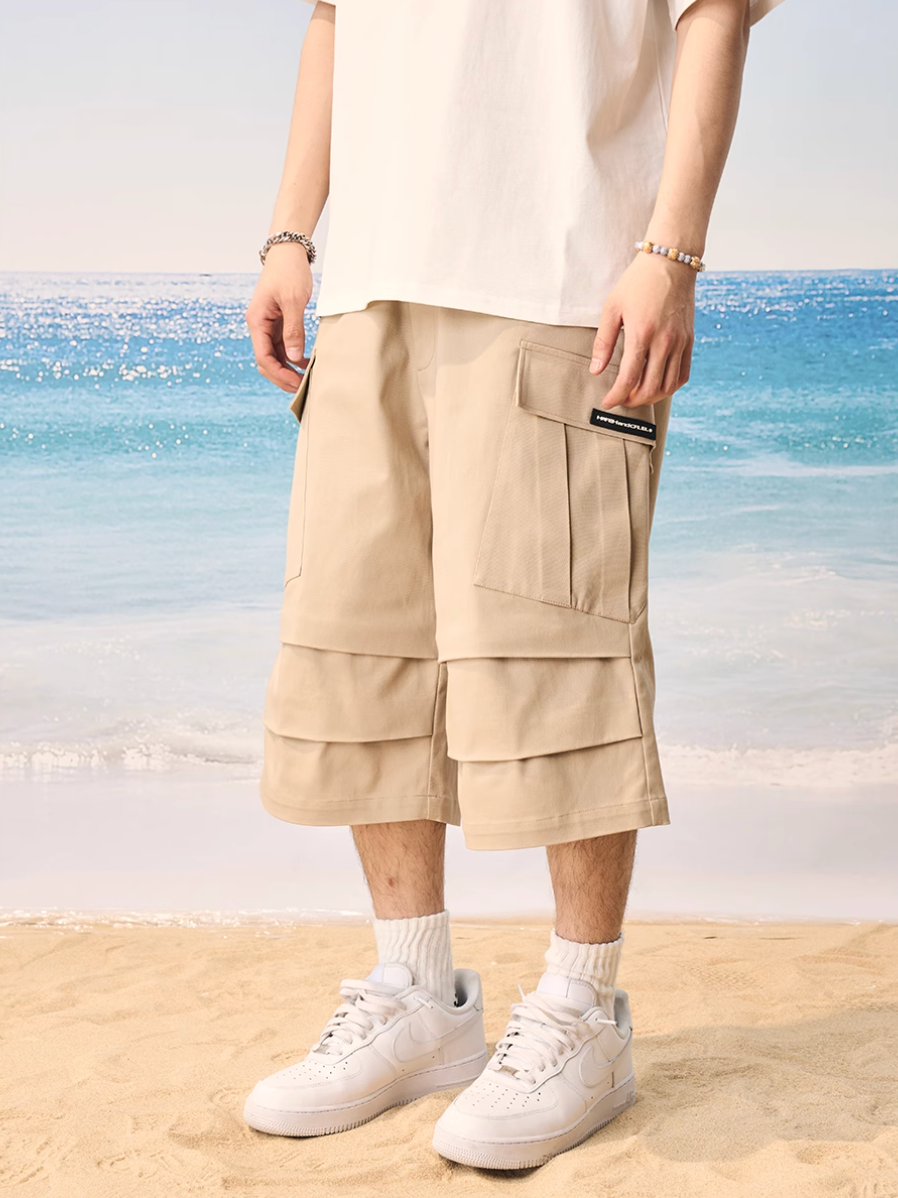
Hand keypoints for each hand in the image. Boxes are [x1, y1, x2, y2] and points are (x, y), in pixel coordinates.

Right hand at [245, 244, 313, 393]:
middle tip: (301, 388)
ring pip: (273, 356)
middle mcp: (258, 325)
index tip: (296, 384)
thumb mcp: (294, 301)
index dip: (279, 374)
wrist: (288, 251)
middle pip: (265, 361)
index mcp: (256, 321)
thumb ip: (294, 331)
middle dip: (282, 377)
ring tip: (305, 379)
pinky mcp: (277, 323)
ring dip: (287, 369)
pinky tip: (305, 363)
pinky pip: (281, 347)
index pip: (263, 357)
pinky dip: (291, 358)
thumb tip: (293, 358)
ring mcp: (267, 325)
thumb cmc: (289, 272)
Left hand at [589, 251, 695, 408]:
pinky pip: (683, 374)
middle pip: (649, 388)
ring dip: (650, 397)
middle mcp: (664, 342)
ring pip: (668, 386)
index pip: (629, 378)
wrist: (671, 262)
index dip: (616, 396)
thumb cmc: (638, 282)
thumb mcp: (612, 308)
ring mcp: (680, 342)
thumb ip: (604, 342)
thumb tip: (596, 370)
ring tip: (636, 395)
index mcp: (642, 334)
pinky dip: (670, 387)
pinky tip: (657, 386)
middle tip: (620, 398)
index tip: (607, 402)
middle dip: (632, 400)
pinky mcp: (689, 340)